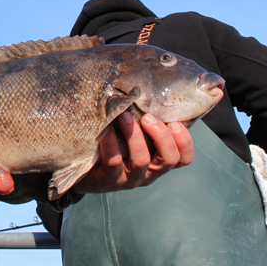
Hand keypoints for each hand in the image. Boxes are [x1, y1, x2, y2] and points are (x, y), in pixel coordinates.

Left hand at [73, 111, 192, 193]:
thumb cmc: (113, 143)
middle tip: (149, 117)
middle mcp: (149, 173)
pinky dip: (111, 143)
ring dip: (135, 135)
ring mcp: (130, 179)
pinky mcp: (109, 180)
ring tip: (125, 116)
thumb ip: (146, 119)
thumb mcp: (133, 133)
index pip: (184, 158)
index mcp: (158, 161)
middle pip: (169, 159)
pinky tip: (106, 128)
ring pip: (142, 161)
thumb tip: (153, 85)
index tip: (175, 121)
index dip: (184, 141)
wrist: (82, 168)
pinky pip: (113, 161)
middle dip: (163, 135)